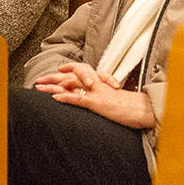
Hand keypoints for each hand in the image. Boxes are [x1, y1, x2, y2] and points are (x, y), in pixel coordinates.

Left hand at [34, 61, 154, 129]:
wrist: (145, 110)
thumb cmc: (131, 108)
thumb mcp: (114, 102)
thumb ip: (103, 99)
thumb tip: (93, 103)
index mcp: (99, 84)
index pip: (79, 74)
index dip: (64, 74)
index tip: (52, 75)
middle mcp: (96, 84)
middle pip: (70, 77)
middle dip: (52, 78)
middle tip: (38, 81)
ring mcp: (97, 92)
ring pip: (71, 85)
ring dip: (53, 86)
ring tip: (39, 88)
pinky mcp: (99, 102)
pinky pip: (80, 98)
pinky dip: (66, 97)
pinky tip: (54, 98)